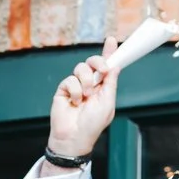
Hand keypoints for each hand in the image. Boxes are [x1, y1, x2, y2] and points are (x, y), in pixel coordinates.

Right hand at [47, 46, 121, 162]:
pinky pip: (69, 80)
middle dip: (98, 62)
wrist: (74, 137)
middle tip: (102, 71)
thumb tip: (114, 66)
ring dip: (86, 81)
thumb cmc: (92, 125)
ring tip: (85, 97)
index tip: (112, 41)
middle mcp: (89, 84)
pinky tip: (75, 102)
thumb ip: (110, 83)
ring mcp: (76, 86)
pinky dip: (74, 91)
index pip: (106, 67)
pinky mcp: (63, 90)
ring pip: (80, 68)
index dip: (109, 53)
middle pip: (93, 62)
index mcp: (102, 87)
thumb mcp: (107, 103)